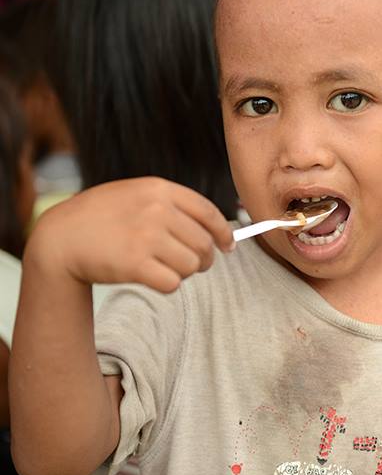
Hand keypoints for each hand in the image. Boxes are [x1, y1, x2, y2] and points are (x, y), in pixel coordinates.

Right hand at [27, 177, 234, 292]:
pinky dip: (168, 285)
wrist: (61, 237)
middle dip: (203, 260)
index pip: (209, 212)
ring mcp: (146, 237)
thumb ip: (170, 206)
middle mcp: (156, 210)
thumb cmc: (100, 218)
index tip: (227, 247)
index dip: (223, 233)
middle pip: (204, 244)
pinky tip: (152, 278)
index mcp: (159, 189)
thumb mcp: (135, 195)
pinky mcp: (136, 264)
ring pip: (191, 266)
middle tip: (192, 266)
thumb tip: (215, 231)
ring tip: (164, 268)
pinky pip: (173, 283)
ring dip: (184, 273)